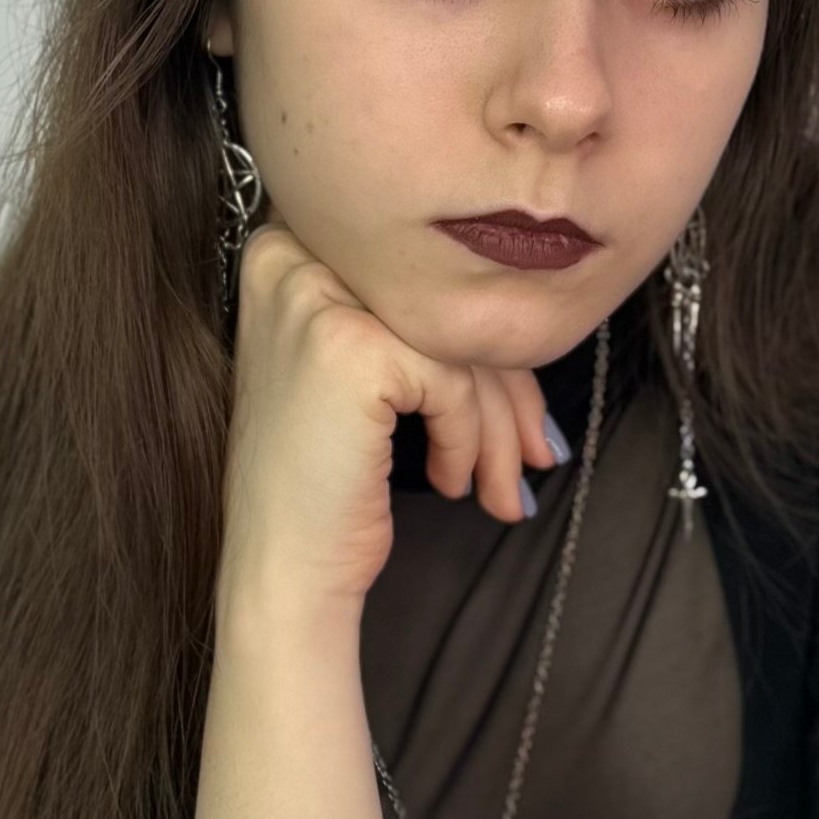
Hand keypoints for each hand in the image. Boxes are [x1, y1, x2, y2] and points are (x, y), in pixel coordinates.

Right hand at [218, 220, 562, 615]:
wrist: (282, 572)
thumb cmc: (324, 482)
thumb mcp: (365, 372)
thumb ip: (420, 321)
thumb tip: (535, 313)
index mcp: (289, 247)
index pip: (420, 278)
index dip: (480, 342)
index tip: (516, 408)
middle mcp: (293, 257)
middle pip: (443, 302)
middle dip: (508, 386)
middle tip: (537, 453)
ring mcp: (316, 297)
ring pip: (459, 341)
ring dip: (501, 426)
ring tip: (502, 488)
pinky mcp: (352, 347)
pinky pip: (455, 381)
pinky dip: (469, 439)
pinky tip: (449, 481)